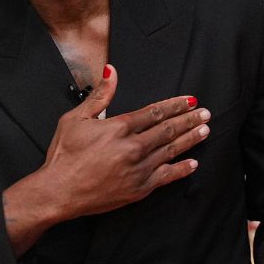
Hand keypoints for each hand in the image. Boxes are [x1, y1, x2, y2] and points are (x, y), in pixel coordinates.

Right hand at [2, 65, 208, 251]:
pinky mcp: (139, 189)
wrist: (59, 192)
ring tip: (204, 131)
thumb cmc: (64, 155)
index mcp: (119, 127)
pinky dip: (181, 169)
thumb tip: (112, 71)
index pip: (154, 112)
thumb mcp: (75, 119)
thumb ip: (99, 96)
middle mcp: (133, 147)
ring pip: (171, 150)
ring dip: (190, 139)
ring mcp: (139, 169)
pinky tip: (193, 163)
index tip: (189, 101)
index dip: (174, 106)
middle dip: (189, 120)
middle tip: (205, 113)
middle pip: (168, 129)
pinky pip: (167, 176)